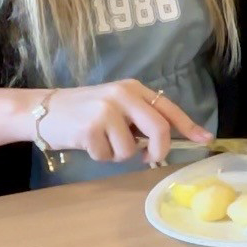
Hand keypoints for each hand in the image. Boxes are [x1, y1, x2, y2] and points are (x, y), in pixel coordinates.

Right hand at [34, 80, 211, 164]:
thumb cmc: (82, 111)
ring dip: (119, 155)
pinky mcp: (90, 129)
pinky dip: (100, 157)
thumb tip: (167, 141)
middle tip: (150, 158)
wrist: (42, 110)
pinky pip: (108, 156)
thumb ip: (139, 118)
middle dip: (159, 151)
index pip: (168, 108)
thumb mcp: (115, 106)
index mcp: (133, 88)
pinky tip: (87, 144)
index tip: (205, 139)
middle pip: (159, 129)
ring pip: (131, 149)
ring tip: (102, 142)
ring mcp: (106, 111)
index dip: (188, 125)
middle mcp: (123, 95)